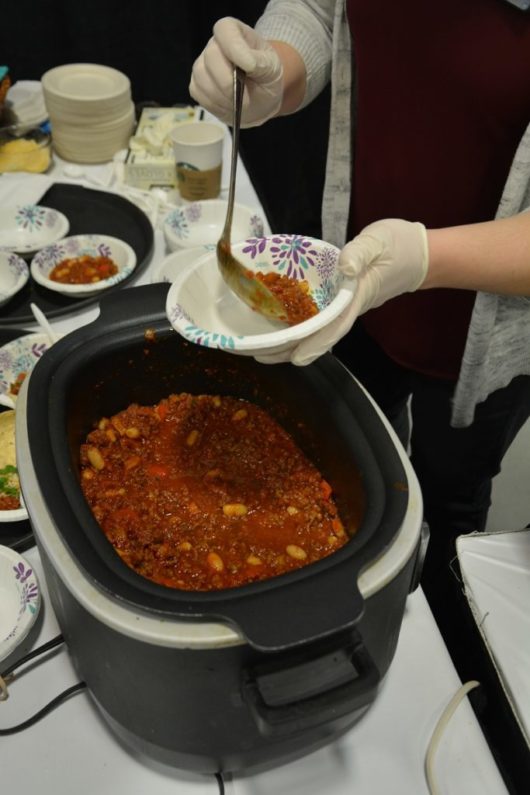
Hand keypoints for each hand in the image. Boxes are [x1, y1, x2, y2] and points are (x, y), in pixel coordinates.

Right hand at [189, 17, 282, 127]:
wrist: (260, 101)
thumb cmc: (266, 78)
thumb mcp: (272, 68)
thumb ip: (261, 62)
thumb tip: (247, 63)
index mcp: (234, 32)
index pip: (225, 29)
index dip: (234, 47)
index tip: (249, 67)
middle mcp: (214, 45)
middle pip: (211, 57)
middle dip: (229, 81)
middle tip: (245, 93)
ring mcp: (202, 66)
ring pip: (203, 78)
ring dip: (224, 96)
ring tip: (238, 100)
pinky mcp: (196, 85)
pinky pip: (200, 94)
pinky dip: (216, 104)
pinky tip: (228, 104)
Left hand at [256, 218, 428, 364]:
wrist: (419, 253)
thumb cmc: (399, 246)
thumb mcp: (378, 242)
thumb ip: (360, 253)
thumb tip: (344, 268)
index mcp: (357, 296)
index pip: (335, 326)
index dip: (315, 343)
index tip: (296, 359)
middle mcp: (349, 307)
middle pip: (320, 336)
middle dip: (292, 349)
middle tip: (261, 357)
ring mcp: (346, 306)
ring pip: (318, 330)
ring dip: (292, 341)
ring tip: (263, 349)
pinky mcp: (343, 301)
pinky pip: (319, 318)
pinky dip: (300, 326)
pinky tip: (281, 327)